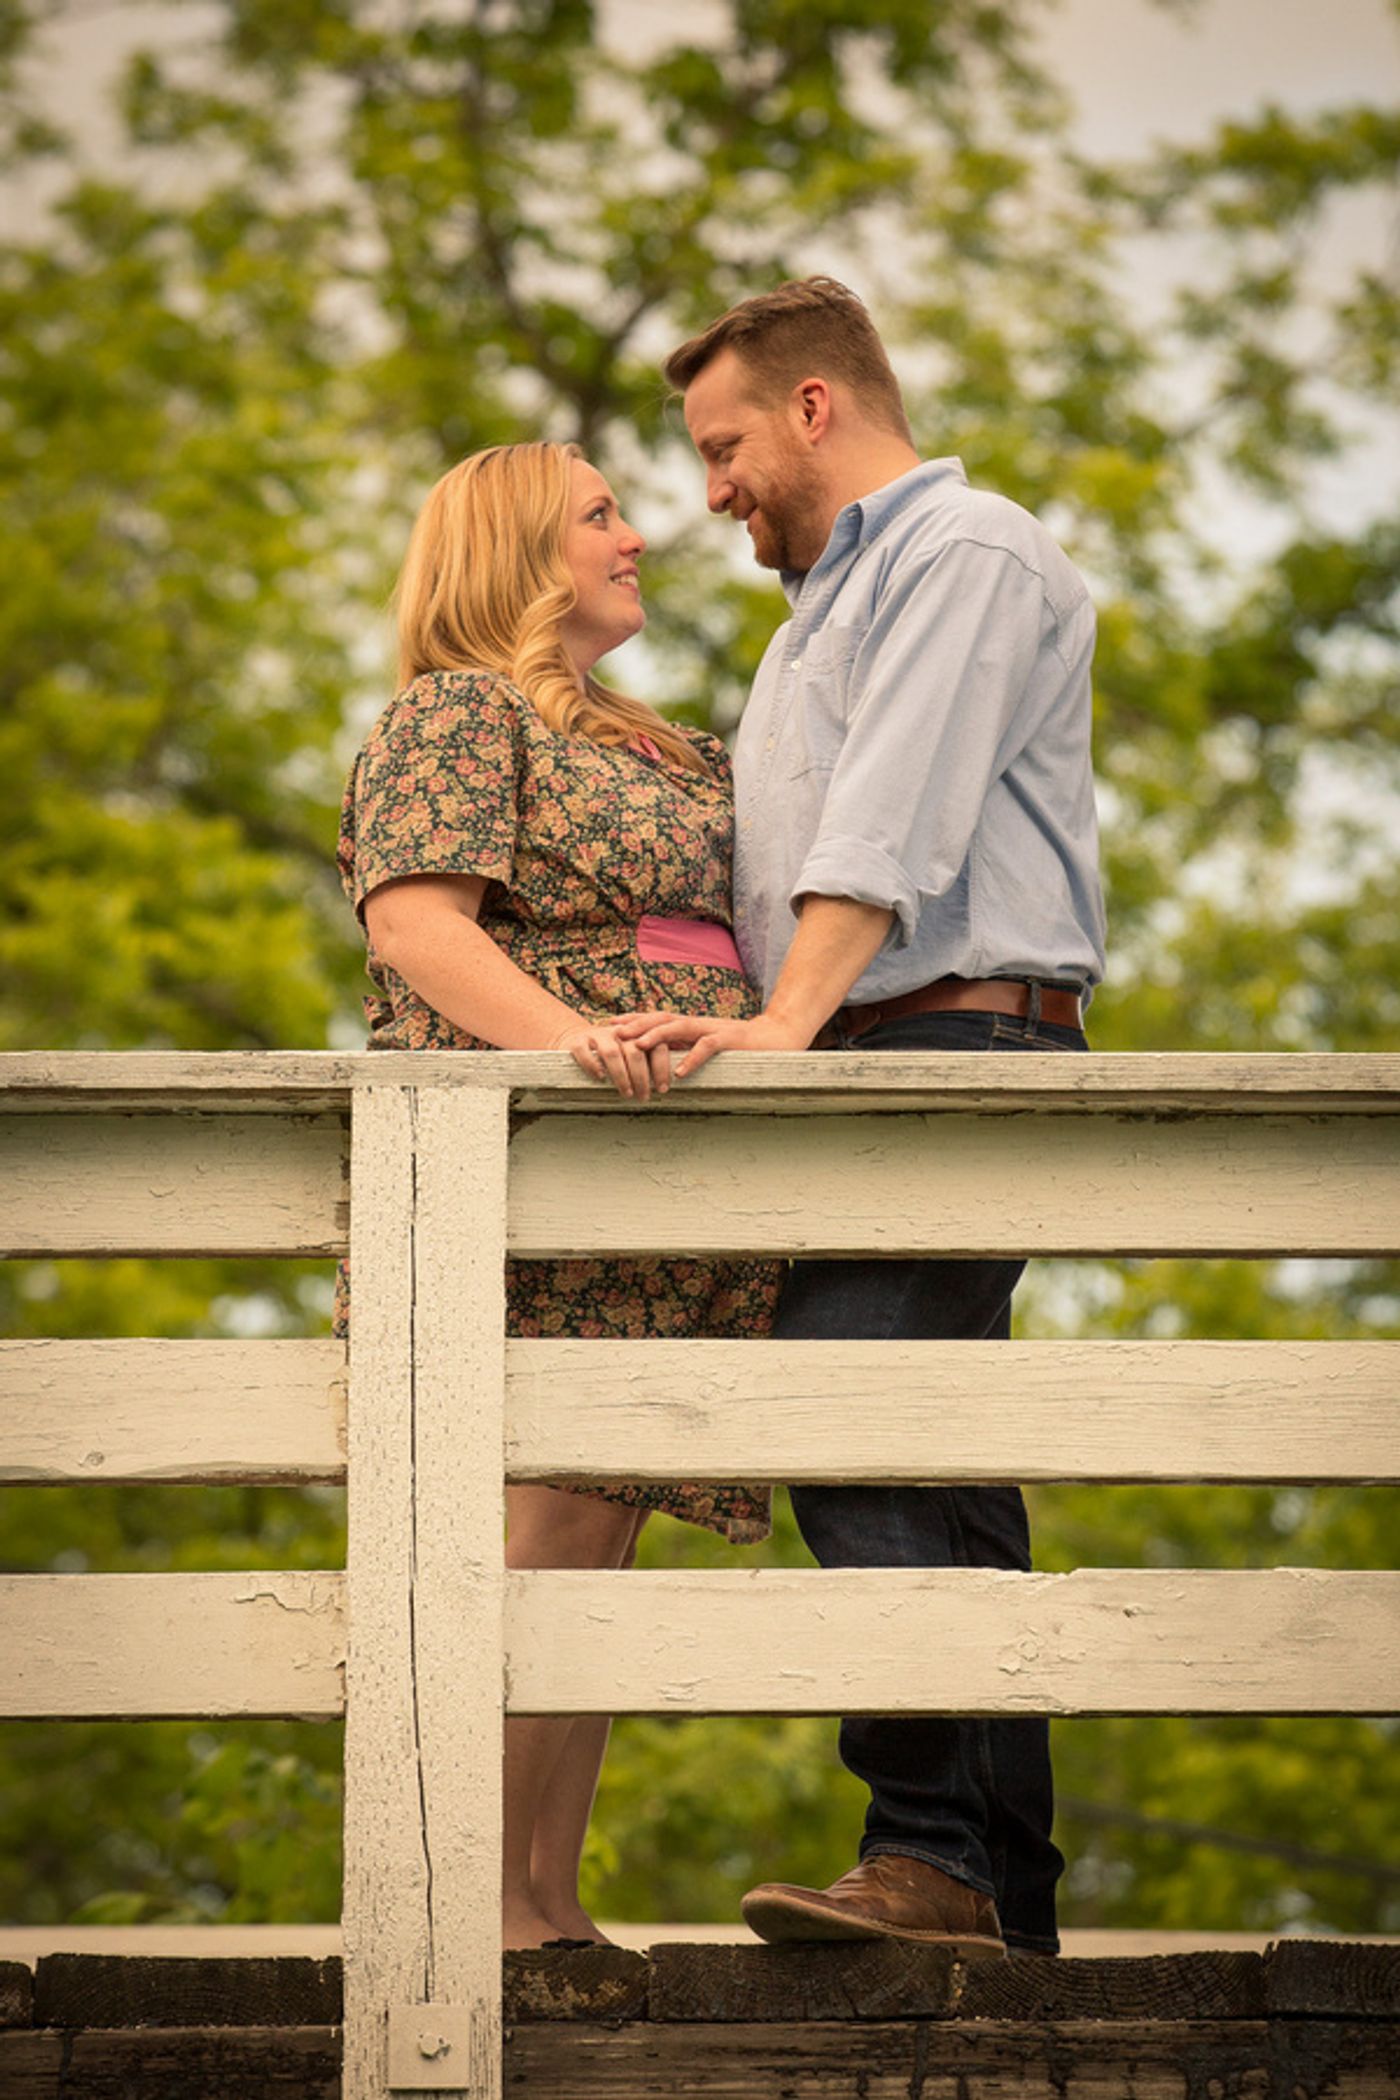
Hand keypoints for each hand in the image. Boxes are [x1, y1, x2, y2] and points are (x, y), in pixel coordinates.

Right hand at [551, 1020, 670, 1100]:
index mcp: (638, 1033)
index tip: (662, 1089)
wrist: (576, 1037)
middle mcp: (620, 1032)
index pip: (656, 1046)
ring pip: (612, 1053)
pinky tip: (600, 1078)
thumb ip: (647, 1062)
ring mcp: (597, 1035)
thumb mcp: (631, 1052)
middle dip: (641, 1077)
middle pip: (635, 1052)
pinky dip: (593, 1065)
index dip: (661, 1068)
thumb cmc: (611, 1053)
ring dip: (621, 1076)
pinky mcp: (577, 1041)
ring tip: (627, 1093)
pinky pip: (585, 1052)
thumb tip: (666, 1086)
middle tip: (644, 1096)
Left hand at [613, 1009, 808, 1077]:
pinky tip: (681, 1072)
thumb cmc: (741, 1046)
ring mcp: (714, 1029)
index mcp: (692, 1025)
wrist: (778, 1037)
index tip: (610, 1025)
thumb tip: (662, 1061)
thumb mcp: (708, 1046)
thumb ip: (688, 1048)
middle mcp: (699, 1023)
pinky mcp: (730, 1040)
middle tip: (613, 1033)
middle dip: (636, 1025)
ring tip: (637, 1046)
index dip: (634, 1020)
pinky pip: (708, 1047)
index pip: (658, 1018)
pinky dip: (693, 1058)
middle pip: (662, 1019)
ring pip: (680, 1027)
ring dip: (657, 1036)